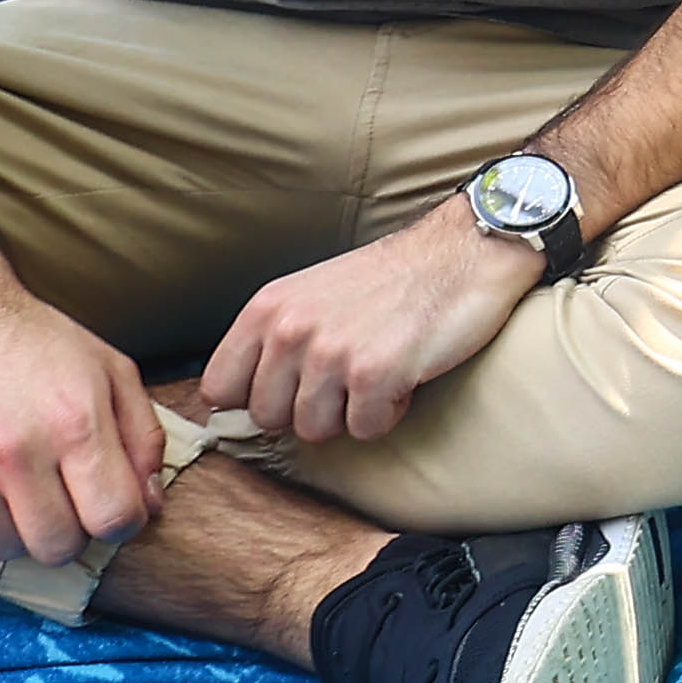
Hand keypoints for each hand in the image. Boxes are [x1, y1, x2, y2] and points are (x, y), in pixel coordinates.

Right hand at [0, 266, 171, 569]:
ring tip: (9, 481)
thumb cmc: (30, 338)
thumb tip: (150, 505)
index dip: (118, 520)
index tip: (104, 502)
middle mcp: (16, 451)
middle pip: (57, 548)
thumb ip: (142, 438)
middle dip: (66, 529)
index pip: (115, 520)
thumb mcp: (108, 368)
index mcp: (75, 422)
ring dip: (13, 526)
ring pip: (3, 549)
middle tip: (55, 493)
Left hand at [201, 199, 546, 446]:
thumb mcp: (311, 295)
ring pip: (313, 430)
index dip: (254, 399)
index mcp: (267, 308)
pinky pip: (364, 429)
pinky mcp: (374, 372)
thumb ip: (275, 338)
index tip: (289, 391)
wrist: (462, 252)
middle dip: (308, 409)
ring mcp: (330, 352)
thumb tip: (245, 400)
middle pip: (267, 418)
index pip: (219, 388)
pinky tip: (404, 375)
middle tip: (347, 379)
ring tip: (377, 373)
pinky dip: (389, 412)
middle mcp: (290, 329)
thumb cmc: (392, 279)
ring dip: (351, 412)